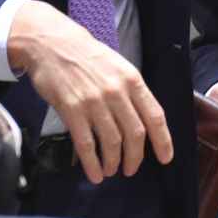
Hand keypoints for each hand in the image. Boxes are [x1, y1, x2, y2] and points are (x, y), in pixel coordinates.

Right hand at [6, 0, 173, 184]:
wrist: (52, 44)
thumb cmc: (87, 57)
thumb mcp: (118, 67)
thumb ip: (131, 92)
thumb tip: (142, 122)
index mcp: (132, 80)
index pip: (155, 116)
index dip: (163, 141)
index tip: (166, 158)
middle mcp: (116, 92)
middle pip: (134, 134)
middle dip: (135, 157)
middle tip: (130, 169)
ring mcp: (94, 102)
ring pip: (112, 142)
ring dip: (113, 162)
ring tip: (111, 170)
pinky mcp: (72, 110)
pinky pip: (86, 144)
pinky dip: (92, 164)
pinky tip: (95, 174)